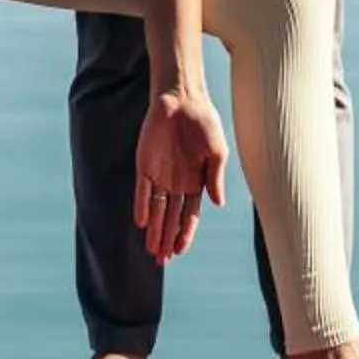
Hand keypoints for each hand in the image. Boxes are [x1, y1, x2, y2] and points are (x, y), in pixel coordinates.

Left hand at [133, 83, 227, 261]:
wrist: (182, 97)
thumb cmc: (204, 122)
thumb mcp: (217, 151)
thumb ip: (215, 178)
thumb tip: (217, 205)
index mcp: (196, 181)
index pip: (189, 215)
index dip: (184, 233)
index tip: (179, 251)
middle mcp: (177, 182)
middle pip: (170, 217)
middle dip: (166, 239)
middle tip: (161, 261)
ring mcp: (160, 174)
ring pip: (156, 208)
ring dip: (153, 229)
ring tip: (151, 251)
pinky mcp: (145, 163)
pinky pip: (142, 189)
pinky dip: (141, 205)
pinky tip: (141, 222)